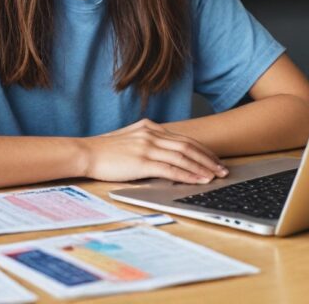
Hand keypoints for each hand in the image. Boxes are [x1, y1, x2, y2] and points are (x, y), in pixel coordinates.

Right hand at [79, 119, 227, 183]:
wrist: (86, 152)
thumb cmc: (105, 150)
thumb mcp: (129, 138)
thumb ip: (147, 141)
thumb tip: (164, 152)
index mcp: (150, 127)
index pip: (183, 138)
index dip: (202, 149)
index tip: (213, 159)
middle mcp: (151, 134)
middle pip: (188, 145)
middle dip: (208, 158)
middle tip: (222, 169)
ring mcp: (147, 147)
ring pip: (183, 156)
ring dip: (202, 167)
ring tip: (215, 176)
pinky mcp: (142, 161)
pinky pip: (171, 168)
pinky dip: (188, 174)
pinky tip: (197, 180)